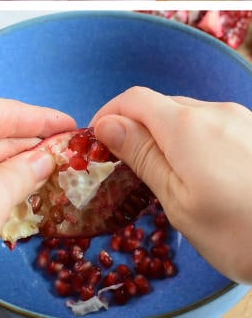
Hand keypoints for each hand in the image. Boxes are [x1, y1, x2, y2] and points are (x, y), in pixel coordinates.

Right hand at [91, 87, 251, 282]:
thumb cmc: (243, 233)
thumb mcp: (179, 203)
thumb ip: (143, 157)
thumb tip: (108, 124)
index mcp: (186, 126)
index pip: (132, 100)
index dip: (108, 115)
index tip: (96, 143)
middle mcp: (216, 112)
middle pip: (162, 106)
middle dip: (138, 128)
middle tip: (128, 167)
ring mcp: (244, 121)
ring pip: (192, 117)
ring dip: (170, 137)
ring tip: (170, 177)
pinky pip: (218, 128)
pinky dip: (200, 144)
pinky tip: (208, 177)